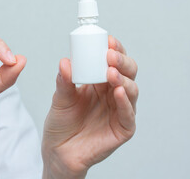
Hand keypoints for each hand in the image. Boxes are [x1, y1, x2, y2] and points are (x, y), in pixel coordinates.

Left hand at [42, 36, 137, 177]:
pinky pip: (128, 113)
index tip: (107, 39)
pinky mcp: (123, 127)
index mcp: (99, 82)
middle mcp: (112, 93)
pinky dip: (125, 101)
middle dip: (121, 60)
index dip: (113, 49)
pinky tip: (119, 91)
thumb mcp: (59, 99)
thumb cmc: (61, 124)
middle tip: (110, 54)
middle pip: (126, 72)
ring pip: (131, 89)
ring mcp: (119, 110)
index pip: (111, 61)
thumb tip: (65, 62)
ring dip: (123, 78)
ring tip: (111, 72)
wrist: (58, 151)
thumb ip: (64, 81)